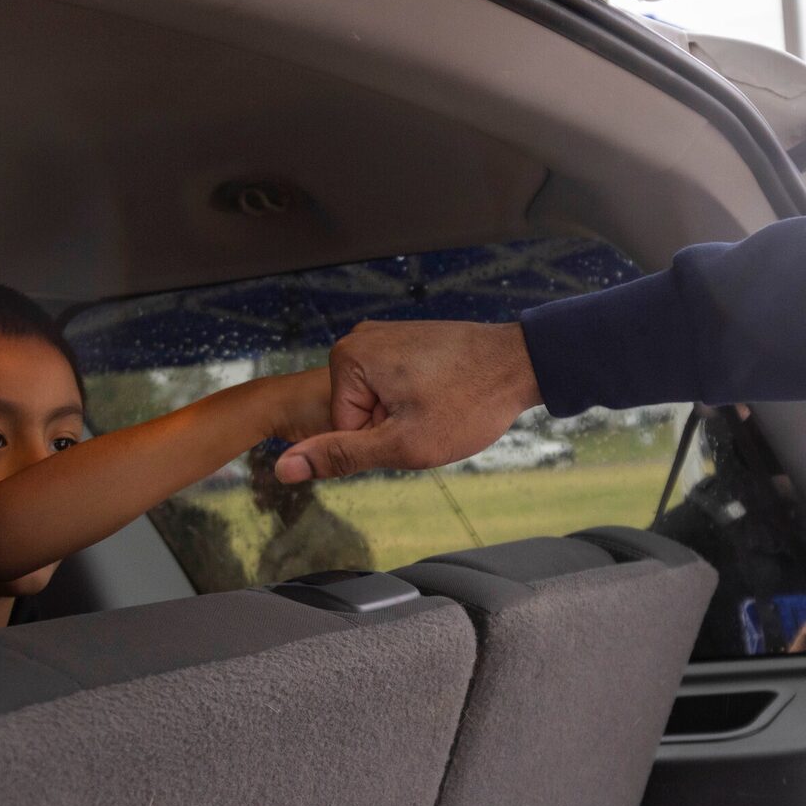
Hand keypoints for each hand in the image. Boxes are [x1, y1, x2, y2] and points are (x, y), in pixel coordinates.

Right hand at [272, 320, 540, 482]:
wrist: (521, 362)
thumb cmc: (468, 401)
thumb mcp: (401, 444)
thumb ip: (339, 456)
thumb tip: (283, 469)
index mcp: (347, 359)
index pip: (340, 430)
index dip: (382, 442)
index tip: (417, 425)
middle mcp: (358, 339)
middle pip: (356, 414)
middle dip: (393, 428)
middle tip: (432, 416)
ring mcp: (383, 336)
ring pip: (379, 403)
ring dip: (407, 415)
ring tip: (441, 403)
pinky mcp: (404, 340)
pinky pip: (395, 386)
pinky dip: (418, 398)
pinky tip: (445, 392)